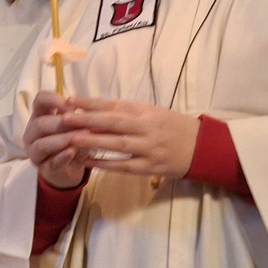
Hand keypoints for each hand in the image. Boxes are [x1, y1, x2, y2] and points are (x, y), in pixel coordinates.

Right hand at [22, 90, 87, 189]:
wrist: (72, 168)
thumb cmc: (72, 140)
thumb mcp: (75, 125)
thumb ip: (77, 116)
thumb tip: (86, 108)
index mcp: (39, 116)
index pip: (39, 100)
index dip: (53, 99)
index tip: (72, 105)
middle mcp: (32, 134)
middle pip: (39, 124)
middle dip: (61, 123)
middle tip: (80, 123)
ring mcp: (34, 153)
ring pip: (42, 145)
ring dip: (62, 140)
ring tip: (80, 138)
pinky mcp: (43, 169)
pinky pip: (51, 163)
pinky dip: (62, 157)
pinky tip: (72, 152)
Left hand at [59, 97, 199, 179]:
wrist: (203, 147)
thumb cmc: (173, 127)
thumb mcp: (153, 113)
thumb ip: (127, 112)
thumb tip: (94, 111)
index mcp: (146, 111)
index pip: (115, 105)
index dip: (92, 102)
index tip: (70, 100)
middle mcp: (147, 128)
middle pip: (114, 122)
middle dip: (88, 120)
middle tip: (64, 118)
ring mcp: (149, 148)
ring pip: (118, 144)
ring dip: (94, 141)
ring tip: (72, 139)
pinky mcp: (150, 167)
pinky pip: (125, 166)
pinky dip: (105, 164)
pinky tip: (87, 162)